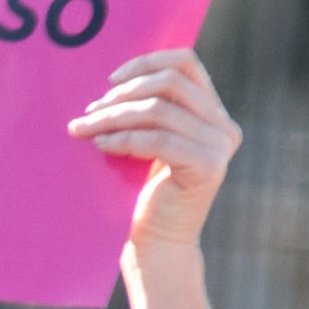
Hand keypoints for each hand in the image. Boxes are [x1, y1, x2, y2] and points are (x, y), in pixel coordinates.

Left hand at [71, 49, 235, 252]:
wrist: (154, 246)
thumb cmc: (139, 196)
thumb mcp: (145, 144)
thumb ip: (145, 112)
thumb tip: (111, 81)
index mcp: (211, 113)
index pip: (186, 64)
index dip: (147, 62)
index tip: (110, 80)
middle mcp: (223, 126)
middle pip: (171, 84)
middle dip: (124, 94)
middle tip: (89, 111)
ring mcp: (220, 146)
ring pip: (160, 110)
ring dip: (115, 117)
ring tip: (85, 129)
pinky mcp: (208, 167)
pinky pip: (158, 139)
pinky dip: (124, 139)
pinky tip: (101, 146)